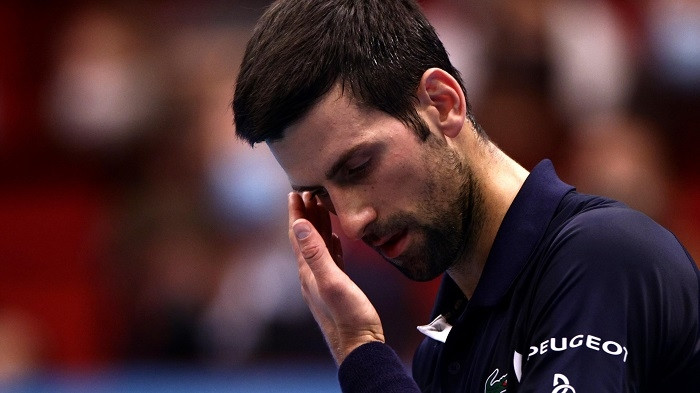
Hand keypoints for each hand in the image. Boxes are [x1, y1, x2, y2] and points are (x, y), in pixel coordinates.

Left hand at [288, 192, 384, 364]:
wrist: (359, 346)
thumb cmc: (348, 317)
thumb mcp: (332, 281)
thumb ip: (315, 253)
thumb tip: (299, 225)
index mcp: (308, 272)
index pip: (298, 236)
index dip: (296, 213)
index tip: (294, 193)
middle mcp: (311, 275)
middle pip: (305, 238)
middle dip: (305, 215)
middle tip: (308, 192)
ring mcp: (323, 282)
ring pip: (317, 247)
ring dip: (317, 226)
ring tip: (320, 207)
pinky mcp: (337, 287)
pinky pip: (330, 259)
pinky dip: (329, 244)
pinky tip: (333, 238)